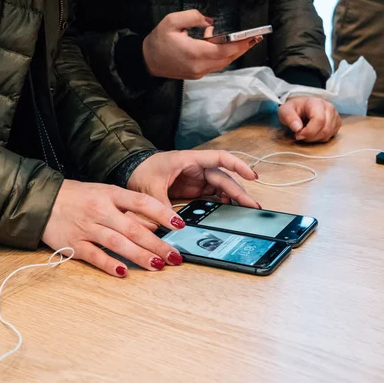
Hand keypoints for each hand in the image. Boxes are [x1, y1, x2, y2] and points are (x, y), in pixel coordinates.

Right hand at [42, 181, 185, 277]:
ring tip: (158, 265)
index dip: (162, 213)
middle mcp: (101, 210)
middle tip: (174, 256)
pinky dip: (109, 264)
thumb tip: (153, 226)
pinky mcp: (73, 244)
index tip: (179, 225)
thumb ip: (128, 208)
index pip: (142, 202)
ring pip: (117, 243)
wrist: (43, 201)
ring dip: (139, 255)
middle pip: (133, 228)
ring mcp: (87, 227)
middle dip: (157, 243)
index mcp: (110, 194)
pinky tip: (124, 272)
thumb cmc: (78, 197)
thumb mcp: (105, 194)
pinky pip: (94, 256)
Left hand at [127, 150, 260, 208]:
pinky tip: (229, 212)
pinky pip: (212, 196)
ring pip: (221, 188)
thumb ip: (161, 205)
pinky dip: (222, 203)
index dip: (238, 165)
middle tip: (252, 207)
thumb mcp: (150, 188)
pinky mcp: (194, 189)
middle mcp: (197, 168)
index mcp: (189, 160)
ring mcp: (197, 179)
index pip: (220, 158)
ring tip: (245, 211)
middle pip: (224, 178)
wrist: (131, 170)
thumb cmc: (141, 170)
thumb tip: (171, 224)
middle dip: (239, 192)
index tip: (252, 175)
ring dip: (233, 198)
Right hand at [142, 10, 260, 79]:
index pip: (224, 50)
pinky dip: (222, 55)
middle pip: (228, 58)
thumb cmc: (158, 40)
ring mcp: (199, 72)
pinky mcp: (197, 74)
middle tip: (256, 37)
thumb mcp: (172, 21)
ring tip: (246, 40)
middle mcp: (200, 66)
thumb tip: (211, 22)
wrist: (147, 61)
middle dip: (243, 48)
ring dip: (235, 52)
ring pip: (223, 63)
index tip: (252, 36)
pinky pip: (215, 65)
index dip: (240, 44)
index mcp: (194, 53)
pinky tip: (221, 43)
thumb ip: (193, 17)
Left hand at [278, 97, 341, 142]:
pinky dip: (320, 138)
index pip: (319, 120)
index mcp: (316, 103)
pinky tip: (313, 133)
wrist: (301, 105)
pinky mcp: (336, 123)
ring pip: (328, 134)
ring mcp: (335, 115)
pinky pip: (330, 136)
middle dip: (310, 137)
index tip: (298, 135)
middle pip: (325, 129)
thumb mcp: (285, 111)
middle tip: (299, 135)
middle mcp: (329, 108)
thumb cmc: (294, 108)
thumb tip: (298, 128)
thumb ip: (289, 118)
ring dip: (314, 138)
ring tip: (305, 133)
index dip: (309, 132)